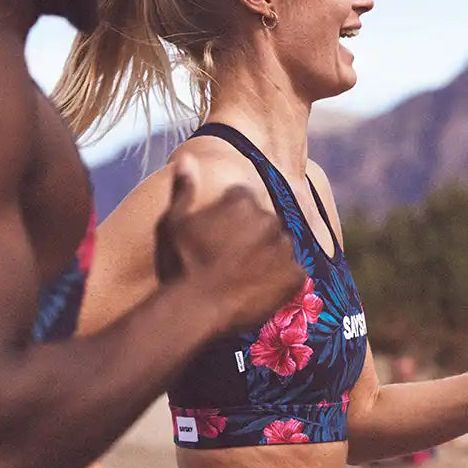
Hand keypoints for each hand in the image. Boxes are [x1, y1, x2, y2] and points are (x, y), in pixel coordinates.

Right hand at [155, 158, 305, 330]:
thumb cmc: (180, 264)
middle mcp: (269, 219)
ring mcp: (284, 249)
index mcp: (243, 202)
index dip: (230, 218)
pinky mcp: (294, 277)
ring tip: (244, 278)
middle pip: (265, 223)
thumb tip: (188, 158)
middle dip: (253, 237)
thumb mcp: (173, 223)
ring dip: (268, 259)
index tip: (218, 237)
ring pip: (280, 248)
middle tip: (230, 261)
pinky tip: (258, 291)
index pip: (244, 200)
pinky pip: (293, 274)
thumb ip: (184, 189)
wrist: (193, 310)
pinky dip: (281, 282)